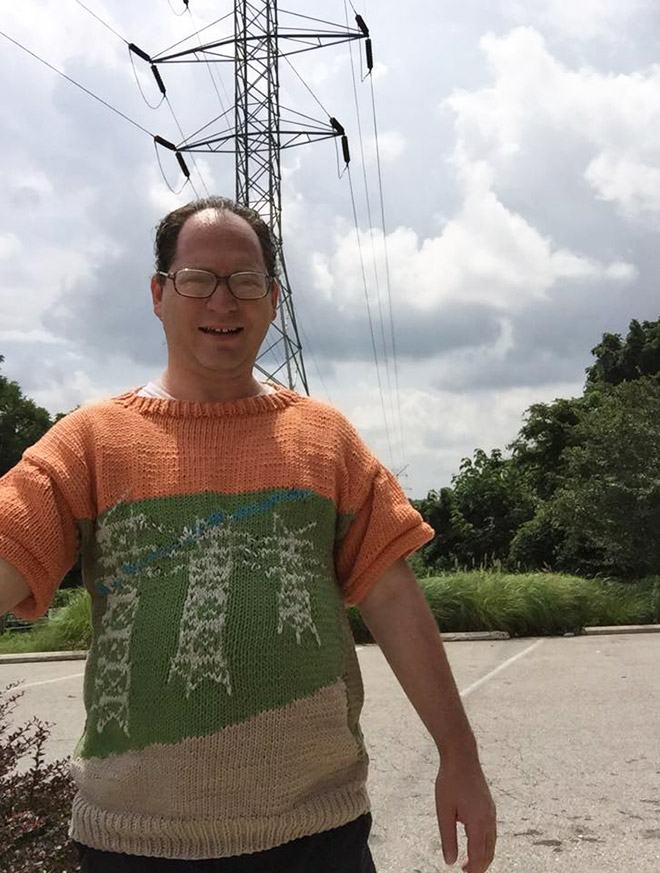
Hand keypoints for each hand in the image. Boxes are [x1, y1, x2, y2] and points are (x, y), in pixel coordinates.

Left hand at [435, 754, 496, 872]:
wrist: (462, 757)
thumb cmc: (450, 781)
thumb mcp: (444, 811)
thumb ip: (448, 838)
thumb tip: (450, 861)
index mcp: (478, 822)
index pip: (478, 856)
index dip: (472, 871)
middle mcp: (489, 819)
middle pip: (489, 852)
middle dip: (479, 866)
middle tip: (465, 872)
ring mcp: (491, 812)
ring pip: (492, 843)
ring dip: (482, 856)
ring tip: (468, 863)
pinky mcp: (489, 806)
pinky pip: (491, 832)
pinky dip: (485, 844)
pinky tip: (473, 843)